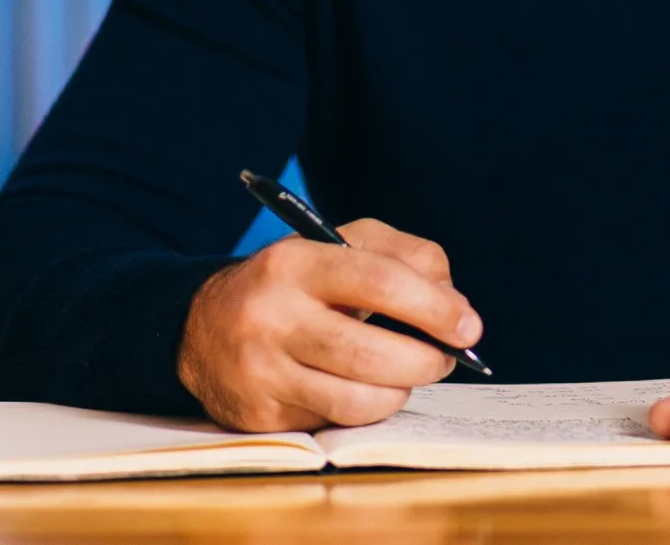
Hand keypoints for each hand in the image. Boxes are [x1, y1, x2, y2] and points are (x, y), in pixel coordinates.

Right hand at [177, 218, 483, 431]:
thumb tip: (454, 305)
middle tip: (447, 358)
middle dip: (427, 361)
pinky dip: (365, 410)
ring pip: (358, 401)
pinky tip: (365, 390)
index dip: (435, 308)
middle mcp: (271, 317)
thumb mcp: (340, 247)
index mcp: (295, 264)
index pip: (380, 283)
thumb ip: (406, 258)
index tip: (468, 327)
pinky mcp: (260, 416)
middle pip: (373, 353)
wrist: (200, 327)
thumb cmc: (294, 283)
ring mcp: (261, 372)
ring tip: (408, 374)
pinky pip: (335, 423)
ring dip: (401, 392)